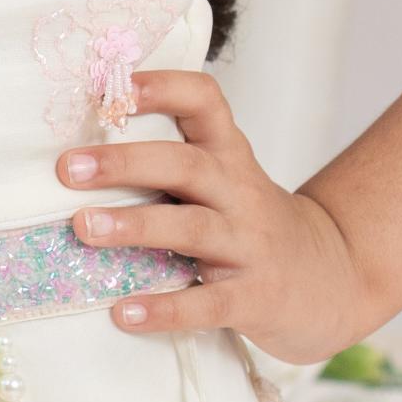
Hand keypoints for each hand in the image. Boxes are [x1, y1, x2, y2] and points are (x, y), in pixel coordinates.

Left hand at [60, 72, 384, 367]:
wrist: (333, 281)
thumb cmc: (252, 227)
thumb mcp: (226, 182)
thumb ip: (171, 164)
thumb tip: (79, 154)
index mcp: (229, 156)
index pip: (204, 102)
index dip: (162, 88)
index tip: (114, 87)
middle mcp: (240, 193)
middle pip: (185, 165)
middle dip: (125, 162)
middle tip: (68, 167)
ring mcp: (249, 245)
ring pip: (192, 228)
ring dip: (135, 225)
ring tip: (84, 228)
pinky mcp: (254, 299)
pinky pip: (207, 303)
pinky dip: (164, 308)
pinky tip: (124, 313)